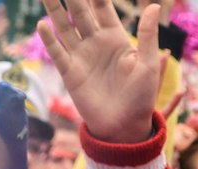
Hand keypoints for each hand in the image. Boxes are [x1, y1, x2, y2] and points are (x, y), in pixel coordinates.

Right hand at [38, 0, 162, 143]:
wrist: (124, 127)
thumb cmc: (141, 98)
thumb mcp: (148, 65)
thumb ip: (147, 35)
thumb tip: (155, 6)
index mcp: (115, 37)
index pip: (102, 6)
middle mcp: (95, 42)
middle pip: (79, 11)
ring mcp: (81, 56)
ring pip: (64, 26)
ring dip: (54, 9)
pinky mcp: (71, 73)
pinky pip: (58, 52)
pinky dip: (50, 39)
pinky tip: (42, 24)